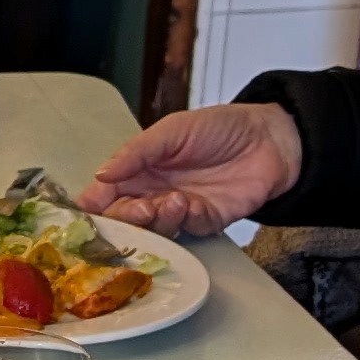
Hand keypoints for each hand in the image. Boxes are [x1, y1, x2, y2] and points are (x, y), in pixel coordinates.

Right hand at [76, 103, 302, 238]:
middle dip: (127, 219)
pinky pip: (187, 232)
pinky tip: (190, 204)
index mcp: (138, 170)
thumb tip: (100, 175)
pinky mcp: (206, 222)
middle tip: (139, 208)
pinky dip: (185, 221)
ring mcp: (179, 210)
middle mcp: (153, 193)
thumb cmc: (220, 127)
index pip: (105, 195)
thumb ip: (136, 152)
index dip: (94, 207)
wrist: (270, 139)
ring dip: (157, 221)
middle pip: (125, 219)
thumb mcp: (172, 130)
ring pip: (154, 230)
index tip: (89, 214)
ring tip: (172, 200)